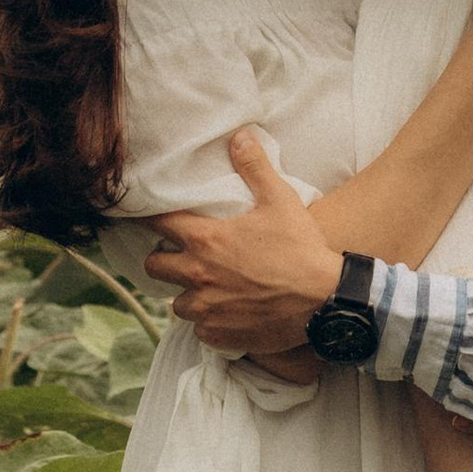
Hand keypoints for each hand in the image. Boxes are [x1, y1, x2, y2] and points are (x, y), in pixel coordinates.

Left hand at [142, 133, 344, 354]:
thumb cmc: (300, 248)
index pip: (159, 225)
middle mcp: (198, 276)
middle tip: (180, 254)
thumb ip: (254, 167)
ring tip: (206, 286)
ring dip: (188, 294)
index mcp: (206, 241)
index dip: (152, 219)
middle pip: (155, 267)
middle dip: (163, 259)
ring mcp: (207, 310)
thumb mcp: (279, 199)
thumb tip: (239, 136)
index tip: (149, 217)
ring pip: (177, 304)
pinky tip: (226, 312)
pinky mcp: (220, 335)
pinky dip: (209, 322)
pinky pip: (201, 330)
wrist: (323, 300)